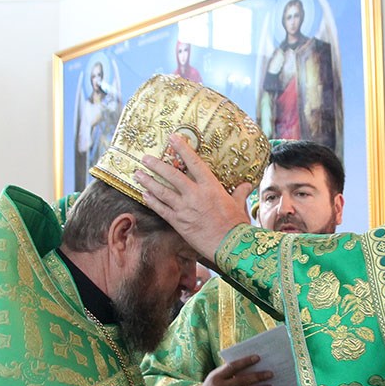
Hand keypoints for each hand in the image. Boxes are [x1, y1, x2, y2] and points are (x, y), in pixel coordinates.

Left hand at [137, 134, 252, 261]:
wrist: (230, 246)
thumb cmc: (237, 226)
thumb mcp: (239, 205)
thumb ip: (240, 192)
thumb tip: (246, 185)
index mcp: (211, 187)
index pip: (194, 163)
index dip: (183, 149)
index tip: (173, 138)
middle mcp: (195, 195)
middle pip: (172, 175)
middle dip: (157, 165)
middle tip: (145, 158)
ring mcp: (185, 209)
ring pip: (162, 192)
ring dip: (148, 182)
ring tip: (137, 174)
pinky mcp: (179, 223)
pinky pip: (162, 210)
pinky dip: (152, 201)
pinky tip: (144, 195)